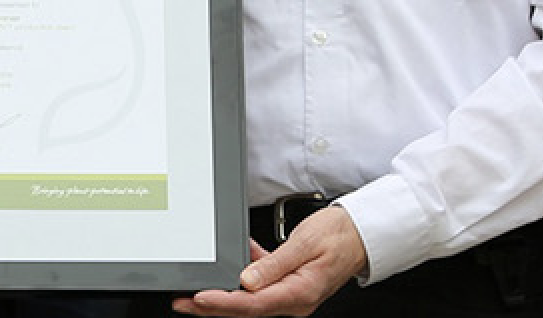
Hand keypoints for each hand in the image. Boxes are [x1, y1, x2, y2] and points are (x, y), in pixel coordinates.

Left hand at [175, 206, 367, 315]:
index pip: (253, 304)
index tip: (199, 298)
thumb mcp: (305, 243)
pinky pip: (260, 285)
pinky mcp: (288, 285)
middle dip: (212, 306)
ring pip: (249, 299)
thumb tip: (246, 280)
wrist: (360, 234)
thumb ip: (274, 263)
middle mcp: (293, 300)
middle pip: (246, 307)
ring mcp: (290, 294)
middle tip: (182, 302)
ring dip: (222, 295)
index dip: (222, 302)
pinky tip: (230, 263)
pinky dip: (243, 277)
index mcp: (299, 293)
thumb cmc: (339, 236)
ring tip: (193, 291)